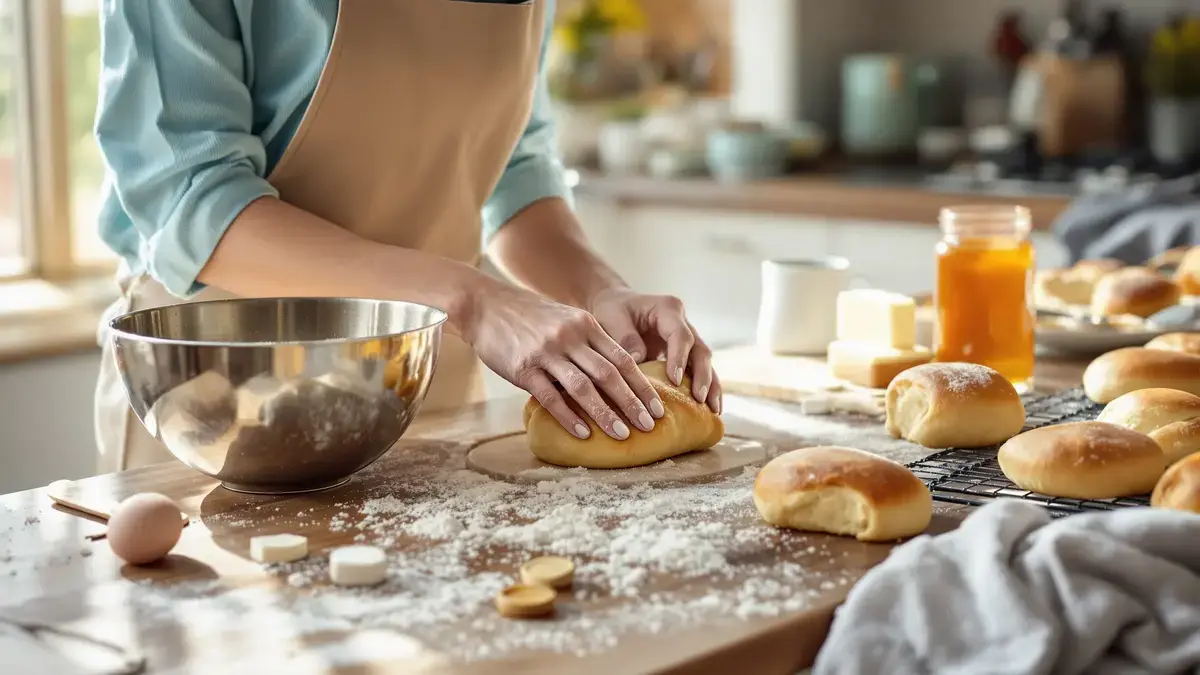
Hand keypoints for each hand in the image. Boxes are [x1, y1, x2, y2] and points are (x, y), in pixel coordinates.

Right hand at [461, 281, 664, 440]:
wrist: (486, 304)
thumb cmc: (528, 316)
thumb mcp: (565, 319)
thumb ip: (588, 342)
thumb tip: (614, 374)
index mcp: (586, 325)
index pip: (623, 359)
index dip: (642, 386)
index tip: (658, 407)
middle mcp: (571, 337)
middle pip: (609, 374)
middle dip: (632, 403)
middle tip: (649, 425)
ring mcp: (547, 353)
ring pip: (584, 388)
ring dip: (606, 414)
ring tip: (622, 435)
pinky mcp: (523, 368)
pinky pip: (551, 397)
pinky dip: (569, 417)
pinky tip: (583, 433)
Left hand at [589, 288, 721, 413]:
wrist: (615, 306)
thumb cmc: (612, 310)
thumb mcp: (612, 319)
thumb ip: (626, 339)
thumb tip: (638, 363)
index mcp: (668, 309)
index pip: (680, 335)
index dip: (679, 358)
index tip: (674, 380)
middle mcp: (683, 323)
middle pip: (700, 350)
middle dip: (702, 375)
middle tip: (699, 399)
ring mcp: (687, 339)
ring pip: (705, 363)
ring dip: (711, 386)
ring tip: (713, 411)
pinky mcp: (685, 354)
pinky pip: (698, 371)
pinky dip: (705, 389)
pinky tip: (709, 411)